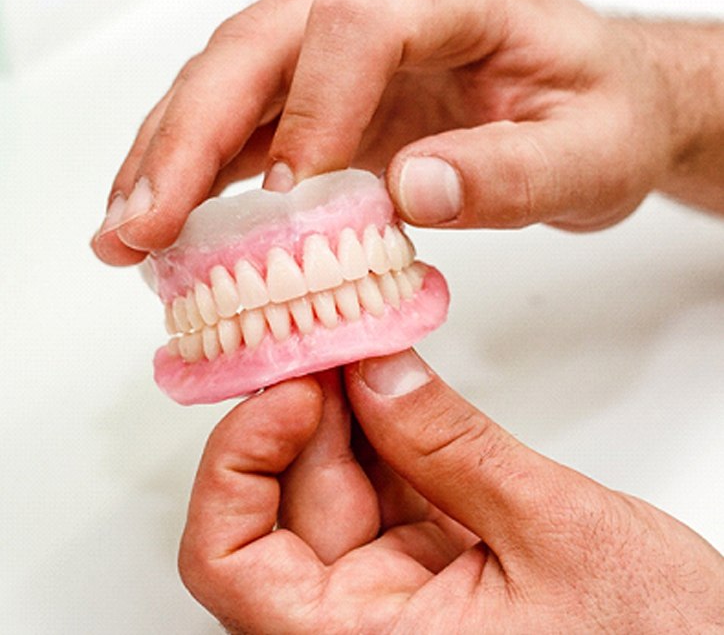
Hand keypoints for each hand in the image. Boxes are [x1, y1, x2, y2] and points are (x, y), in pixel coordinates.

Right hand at [92, 0, 723, 265]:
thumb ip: (511, 172)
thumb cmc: (598, 116)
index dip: (316, 106)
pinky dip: (194, 170)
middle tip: (144, 222)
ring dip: (169, 156)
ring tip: (125, 232)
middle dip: (192, 134)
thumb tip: (411, 189)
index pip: (360, 22)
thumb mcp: (588, 154)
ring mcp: (338, 39)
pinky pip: (241, 119)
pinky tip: (159, 215)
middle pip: (260, 44)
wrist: (594, 104)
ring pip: (228, 79)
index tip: (296, 194)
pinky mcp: (320, 88)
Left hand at [178, 352, 723, 633]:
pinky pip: (385, 483)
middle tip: (334, 330)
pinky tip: (397, 379)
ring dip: (349, 409)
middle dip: (308, 408)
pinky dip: (389, 428)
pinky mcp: (432, 561)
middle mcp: (368, 624)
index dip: (237, 464)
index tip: (289, 389)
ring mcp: (398, 592)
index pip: (230, 563)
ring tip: (368, 339)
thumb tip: (378, 372)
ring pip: (336, 483)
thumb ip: (453, 447)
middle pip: (287, 502)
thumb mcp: (557, 531)